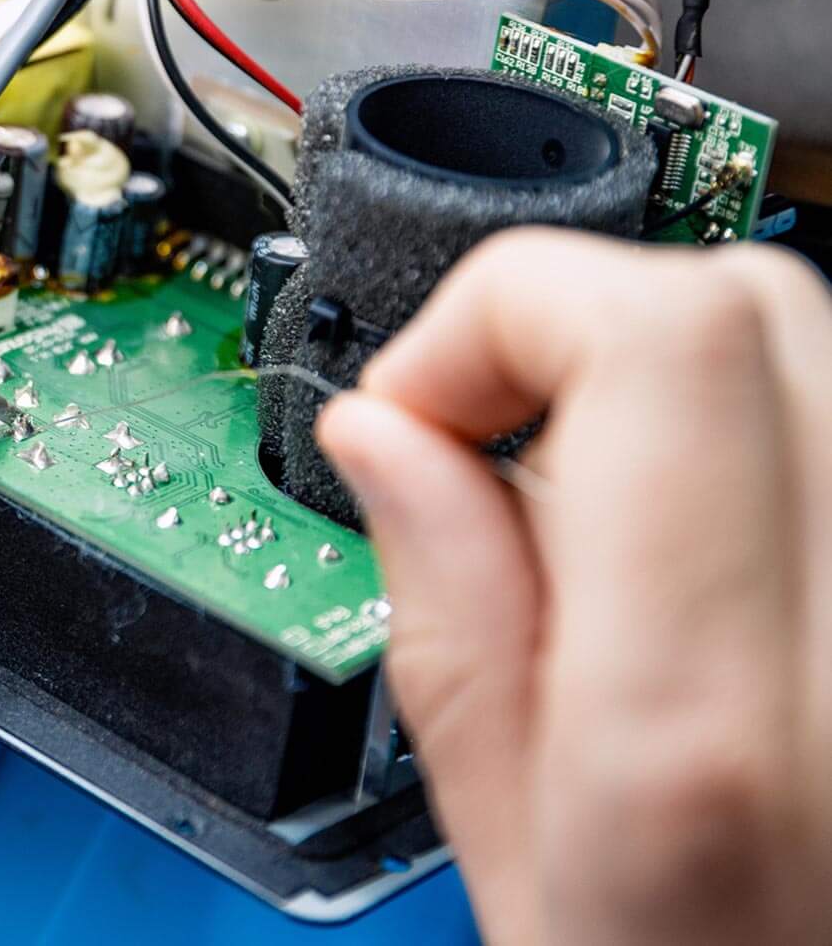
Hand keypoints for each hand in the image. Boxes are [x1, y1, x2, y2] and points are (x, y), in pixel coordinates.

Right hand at [317, 230, 831, 944]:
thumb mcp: (520, 873)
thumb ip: (451, 626)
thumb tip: (389, 438)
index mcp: (715, 735)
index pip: (650, 337)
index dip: (498, 321)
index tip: (419, 412)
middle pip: (744, 304)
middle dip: (576, 332)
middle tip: (494, 456)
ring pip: (819, 356)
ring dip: (672, 394)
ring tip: (605, 534)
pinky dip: (762, 460)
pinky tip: (708, 573)